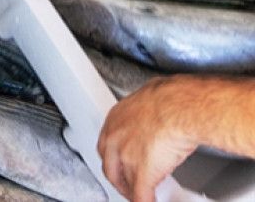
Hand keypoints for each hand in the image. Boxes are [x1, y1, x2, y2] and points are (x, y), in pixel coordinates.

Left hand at [97, 76, 201, 201]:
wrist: (181, 108)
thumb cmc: (174, 99)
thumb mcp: (153, 99)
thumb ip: (148, 112)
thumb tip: (159, 111)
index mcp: (116, 118)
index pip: (107, 143)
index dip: (115, 157)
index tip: (121, 162)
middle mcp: (115, 137)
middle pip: (110, 165)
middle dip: (118, 177)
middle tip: (126, 184)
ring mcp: (126, 156)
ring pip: (124, 181)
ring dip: (132, 190)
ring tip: (139, 195)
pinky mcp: (141, 173)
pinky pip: (141, 194)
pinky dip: (145, 200)